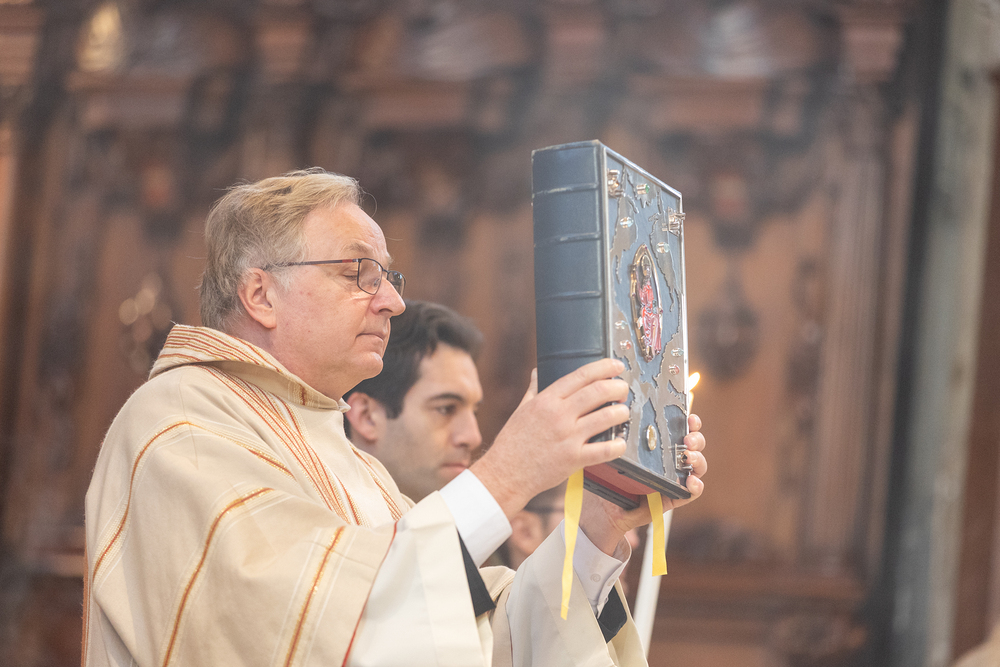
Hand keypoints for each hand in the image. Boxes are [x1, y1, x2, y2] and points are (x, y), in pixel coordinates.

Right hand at [470, 359, 629, 518]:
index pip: (581, 375)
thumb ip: (533, 390)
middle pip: (599, 392)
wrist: (505, 474)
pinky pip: (604, 450)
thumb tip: (538, 372)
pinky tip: (620, 442)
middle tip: (623, 391)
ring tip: (623, 413)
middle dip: (618, 388)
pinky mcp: (574, 459)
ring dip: (621, 412)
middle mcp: (559, 415)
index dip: (604, 368)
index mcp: (546, 400)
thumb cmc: (512, 442)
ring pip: (606, 417)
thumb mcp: (521, 410)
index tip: (616, 367)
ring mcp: (568, 437)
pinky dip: (618, 445)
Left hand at [579, 413, 707, 554]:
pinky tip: (691, 481)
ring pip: (698, 466)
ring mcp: (675, 478)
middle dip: (696, 438)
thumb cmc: (608, 477)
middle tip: (687, 439)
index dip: (689, 422)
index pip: (680, 429)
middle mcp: (670, 460)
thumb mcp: (615, 454)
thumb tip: (619, 417)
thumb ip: (622, 439)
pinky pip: (692, 492)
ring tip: (688, 458)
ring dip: (698, 459)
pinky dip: (696, 485)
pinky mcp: (674, 497)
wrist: (604, 508)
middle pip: (694, 445)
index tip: (689, 417)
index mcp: (659, 446)